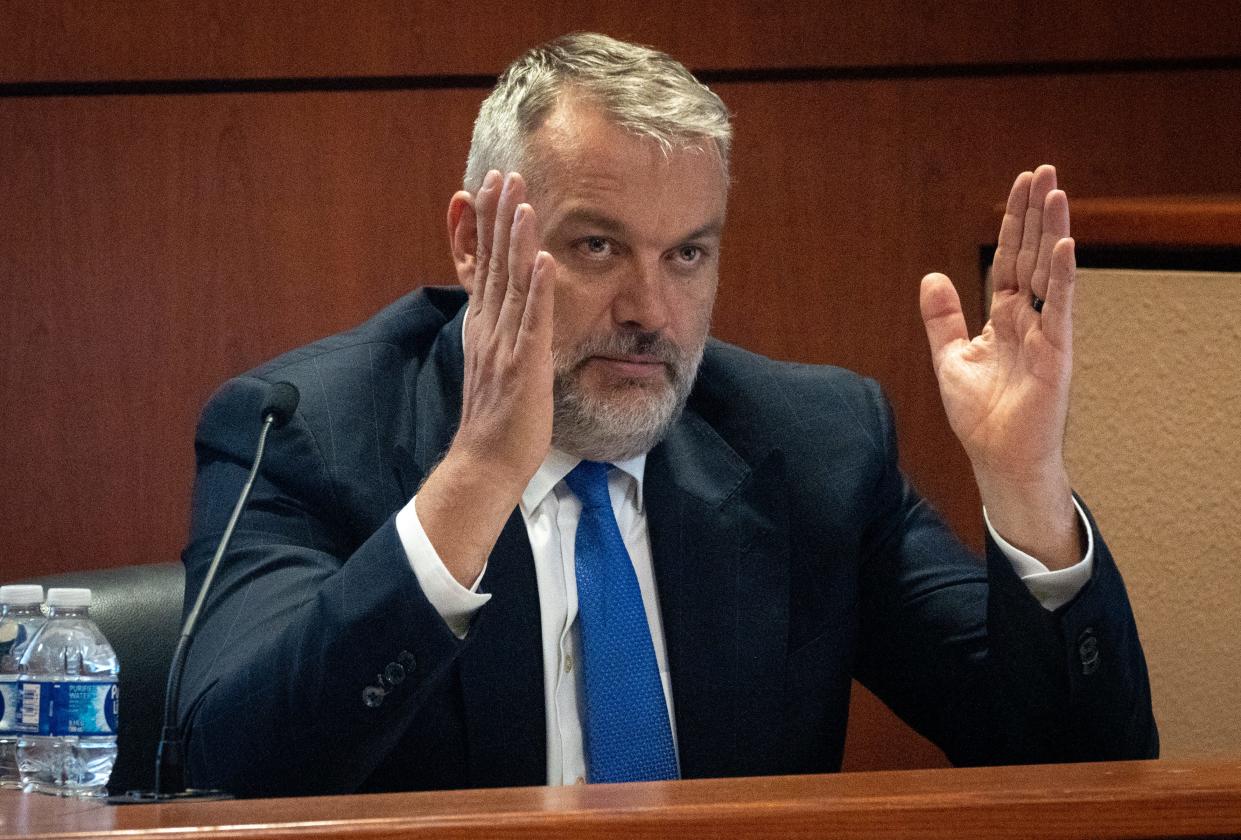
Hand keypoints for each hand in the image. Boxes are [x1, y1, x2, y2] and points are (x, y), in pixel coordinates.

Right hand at [418, 170, 556, 585]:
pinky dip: (538, 289)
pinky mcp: (524, 365)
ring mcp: (505, 345)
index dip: (489, 225)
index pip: (486, 266)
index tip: (491, 188)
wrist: (486, 460)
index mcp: (483, 326)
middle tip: (504, 175)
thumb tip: (503, 304)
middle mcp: (489, 328)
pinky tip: (545, 259)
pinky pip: (533, 321)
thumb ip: (499, 330)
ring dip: (517, 240)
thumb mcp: (494, 363)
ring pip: (512, 283)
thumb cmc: (497, 417)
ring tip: (523, 201)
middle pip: (495, 263)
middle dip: (500, 217)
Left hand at [920, 165, 1080, 566]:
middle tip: (1043, 170)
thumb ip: (942, 318)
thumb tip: (931, 277)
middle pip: (1033, 254)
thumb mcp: (950, 358)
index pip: (1010, 259)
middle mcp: (1029, 318)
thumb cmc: (980, 415)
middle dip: (1036, 213)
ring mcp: (1046, 333)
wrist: (996, 457)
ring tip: (1057, 191)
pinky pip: (1061, 309)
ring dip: (1053, 232)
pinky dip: (1064, 278)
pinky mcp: (1056, 353)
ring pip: (1050, 272)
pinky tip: (1065, 246)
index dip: (1014, 223)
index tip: (1020, 186)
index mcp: (1004, 316)